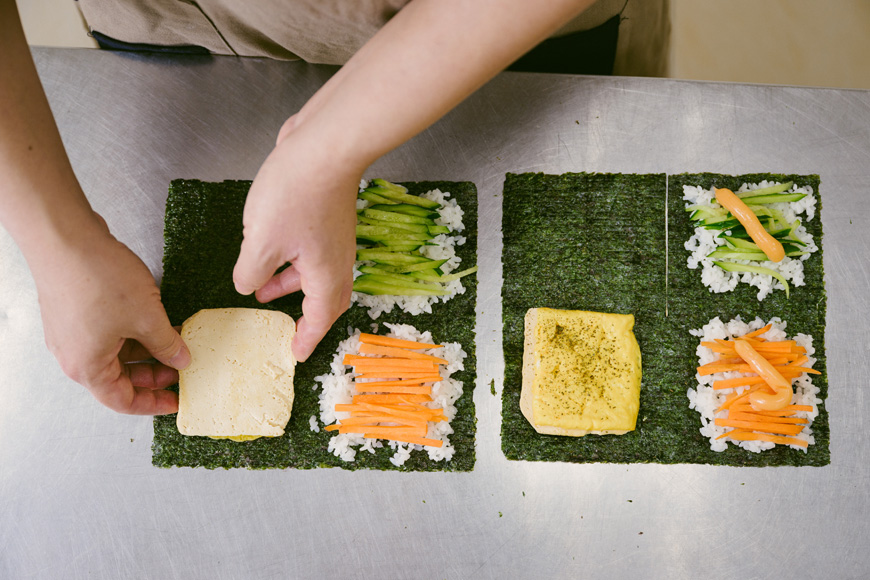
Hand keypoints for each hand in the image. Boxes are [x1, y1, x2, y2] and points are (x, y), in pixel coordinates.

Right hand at [31, 217, 189, 414]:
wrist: (65, 236)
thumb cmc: (98, 278)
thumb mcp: (147, 317)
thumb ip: (167, 344)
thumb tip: (180, 359)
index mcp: (88, 367)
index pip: (122, 401)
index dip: (153, 404)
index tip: (177, 400)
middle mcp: (75, 355)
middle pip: (119, 378)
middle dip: (153, 374)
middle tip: (182, 367)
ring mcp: (72, 333)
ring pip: (116, 352)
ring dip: (146, 350)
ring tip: (176, 340)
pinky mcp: (76, 312)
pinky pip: (109, 332)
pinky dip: (133, 332)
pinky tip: (157, 321)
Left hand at [233, 124, 360, 361]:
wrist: (325, 145)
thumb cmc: (297, 194)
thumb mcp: (261, 242)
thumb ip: (250, 273)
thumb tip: (249, 285)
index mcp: (325, 274)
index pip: (320, 319)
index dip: (306, 339)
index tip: (295, 354)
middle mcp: (337, 260)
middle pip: (326, 299)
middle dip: (305, 315)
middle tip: (287, 328)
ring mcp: (334, 237)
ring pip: (315, 273)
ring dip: (289, 284)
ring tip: (260, 290)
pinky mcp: (326, 217)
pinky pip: (312, 251)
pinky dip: (292, 261)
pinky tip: (268, 249)